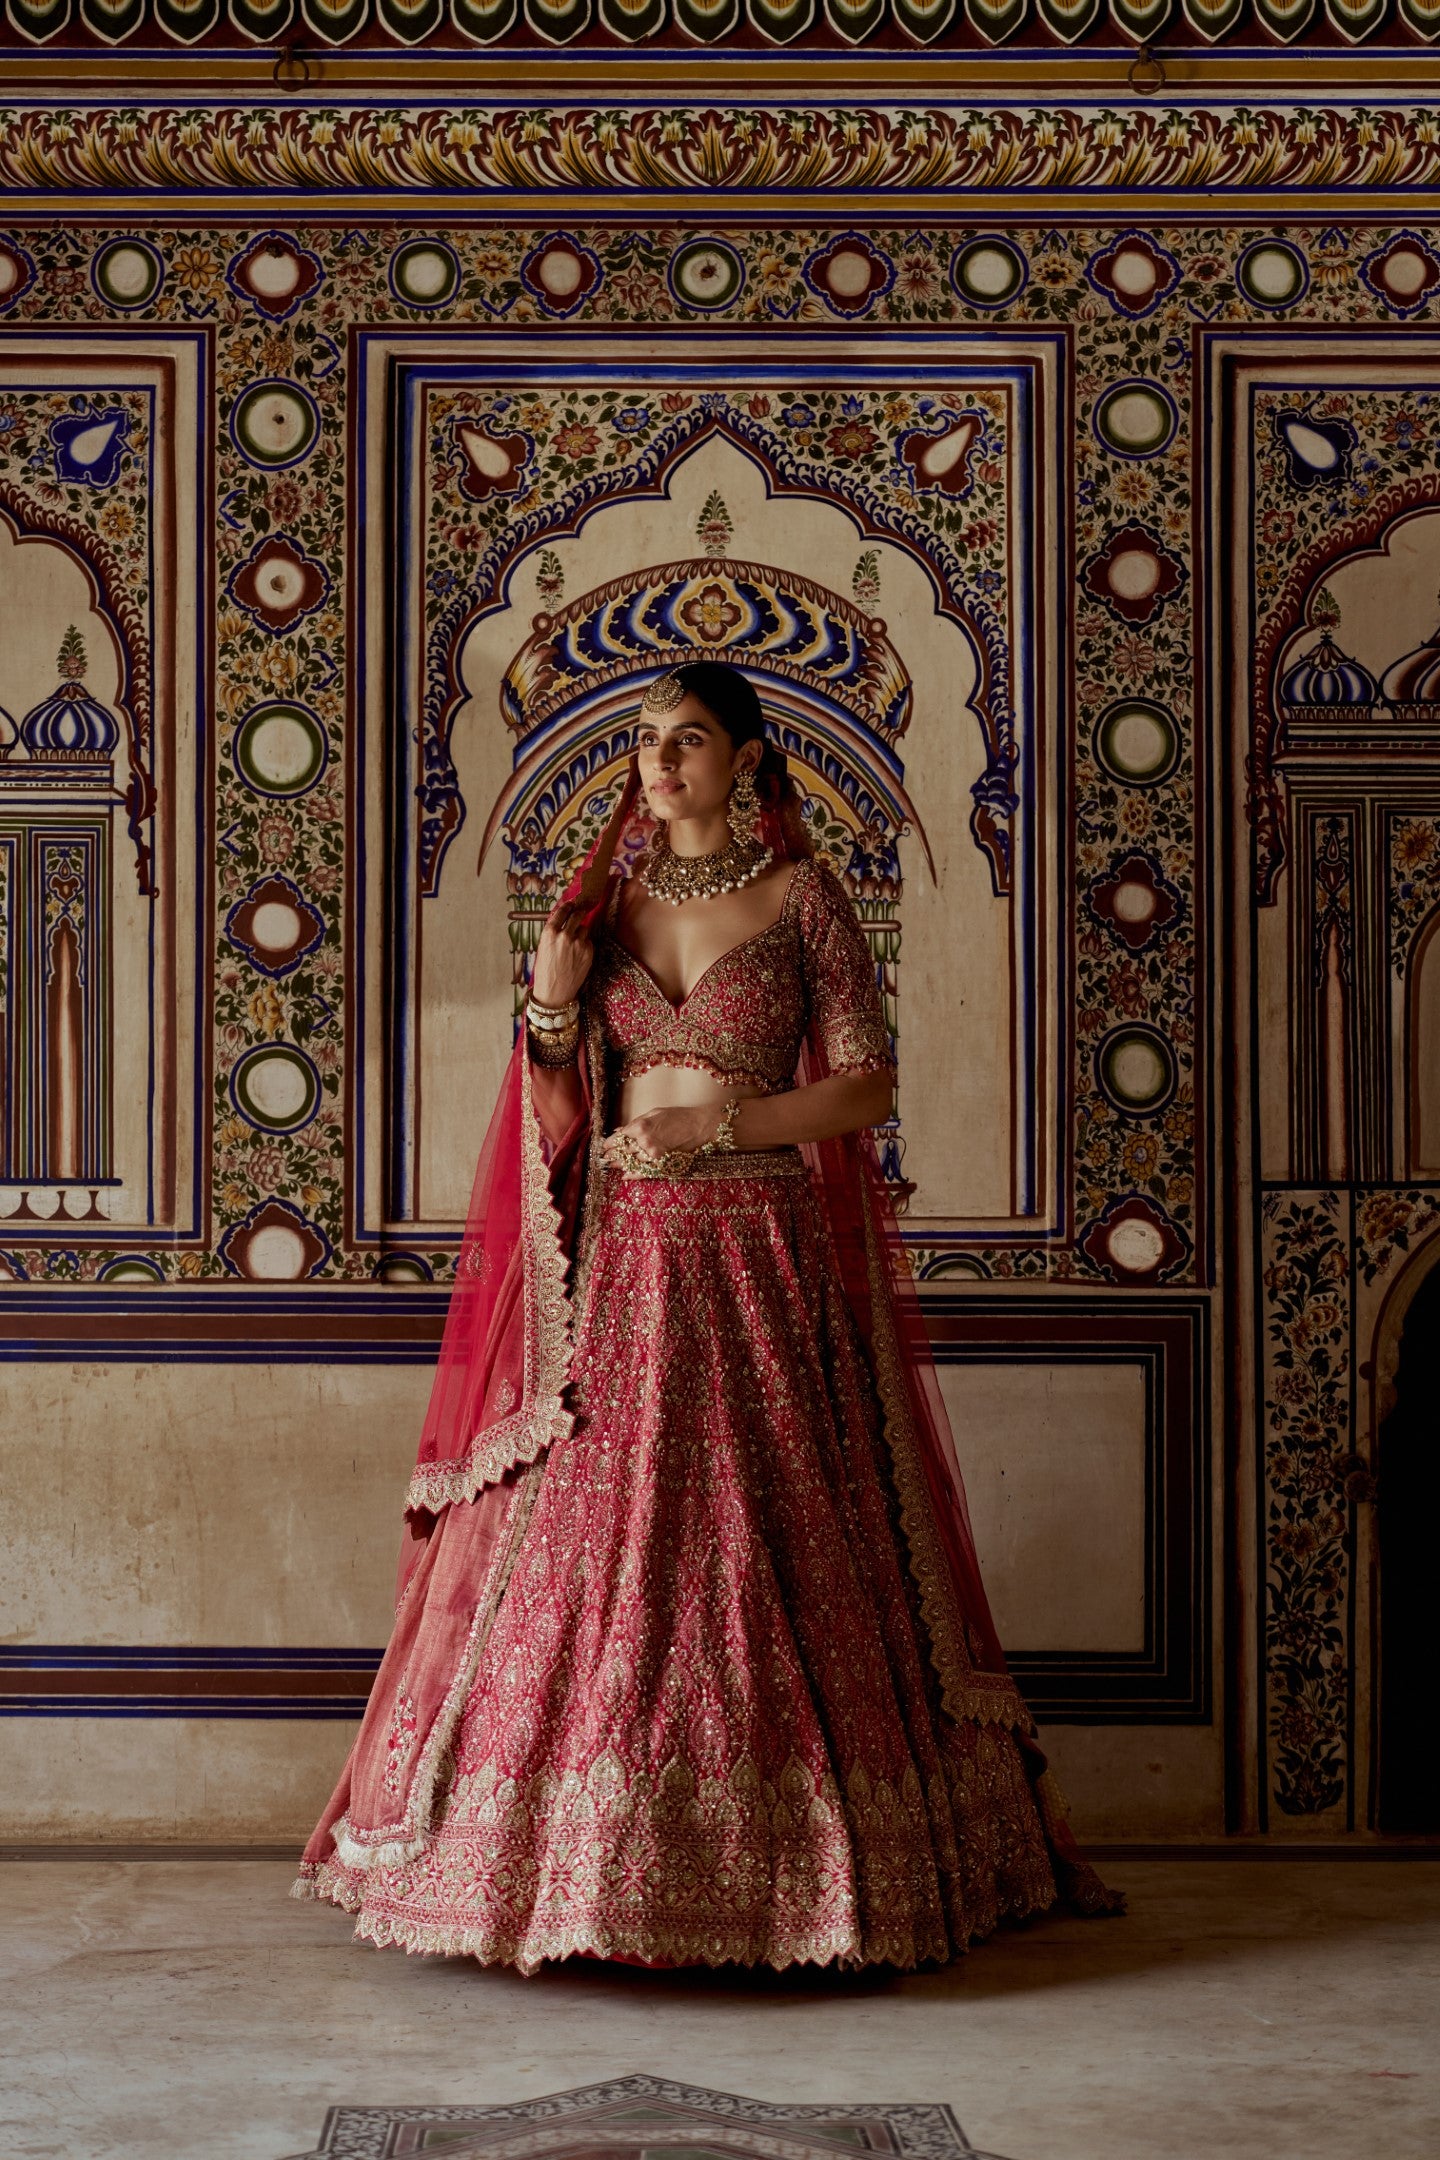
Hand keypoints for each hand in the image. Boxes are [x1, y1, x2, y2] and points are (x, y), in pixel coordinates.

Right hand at [530, 897, 593, 1007]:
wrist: (554, 992)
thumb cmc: (545, 971)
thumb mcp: (543, 948)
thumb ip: (553, 933)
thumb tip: (562, 920)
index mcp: (549, 933)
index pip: (562, 911)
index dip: (568, 906)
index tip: (571, 903)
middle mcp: (565, 935)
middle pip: (577, 915)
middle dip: (579, 912)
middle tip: (580, 911)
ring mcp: (579, 944)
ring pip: (584, 929)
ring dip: (581, 931)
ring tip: (574, 942)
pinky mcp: (588, 952)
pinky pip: (589, 941)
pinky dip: (585, 944)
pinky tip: (578, 954)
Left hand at [601, 1102, 720, 1166]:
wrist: (699, 1126)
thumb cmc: (678, 1116)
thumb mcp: (655, 1113)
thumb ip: (636, 1122)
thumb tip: (620, 1130)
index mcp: (641, 1125)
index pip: (619, 1137)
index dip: (609, 1143)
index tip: (604, 1146)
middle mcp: (644, 1140)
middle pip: (622, 1151)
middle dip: (612, 1155)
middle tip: (604, 1158)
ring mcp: (653, 1154)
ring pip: (630, 1162)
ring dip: (620, 1165)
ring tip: (612, 1166)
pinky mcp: (661, 1163)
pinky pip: (643, 1172)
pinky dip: (633, 1175)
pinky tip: (625, 1176)